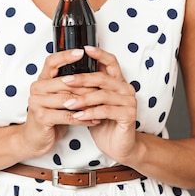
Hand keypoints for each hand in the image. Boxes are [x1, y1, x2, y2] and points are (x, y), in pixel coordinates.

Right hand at [21, 49, 99, 158]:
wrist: (34, 138)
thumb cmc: (49, 116)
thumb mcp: (56, 97)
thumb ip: (66, 85)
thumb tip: (89, 73)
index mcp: (41, 80)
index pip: (52, 62)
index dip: (66, 56)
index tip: (82, 52)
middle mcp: (37, 88)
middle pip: (65, 82)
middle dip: (86, 85)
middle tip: (104, 86)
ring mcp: (37, 102)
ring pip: (68, 99)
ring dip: (87, 102)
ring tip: (103, 104)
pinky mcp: (42, 117)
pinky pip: (68, 115)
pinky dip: (83, 118)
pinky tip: (94, 119)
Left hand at [62, 46, 137, 163]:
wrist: (119, 146)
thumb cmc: (104, 122)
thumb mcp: (93, 103)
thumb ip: (88, 89)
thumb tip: (67, 75)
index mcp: (118, 82)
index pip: (111, 61)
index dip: (99, 54)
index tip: (84, 49)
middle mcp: (125, 89)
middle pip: (102, 78)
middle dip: (82, 78)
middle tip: (65, 80)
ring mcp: (129, 101)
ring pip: (103, 95)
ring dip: (83, 99)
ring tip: (68, 103)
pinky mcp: (129, 115)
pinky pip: (106, 111)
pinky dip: (90, 113)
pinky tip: (78, 116)